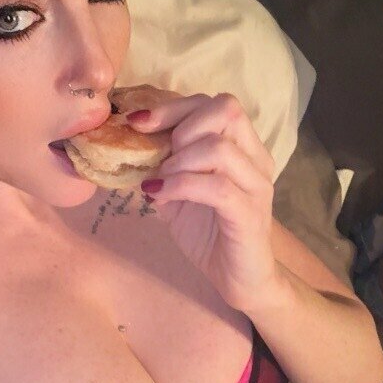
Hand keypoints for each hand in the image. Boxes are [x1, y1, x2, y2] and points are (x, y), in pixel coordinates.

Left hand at [128, 91, 278, 311]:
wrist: (238, 279)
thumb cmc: (209, 233)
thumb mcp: (177, 192)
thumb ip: (162, 165)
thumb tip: (126, 144)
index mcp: (243, 147)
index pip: (214, 103)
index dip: (173, 107)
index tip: (137, 123)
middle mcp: (256, 159)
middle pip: (226, 110)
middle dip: (181, 126)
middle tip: (159, 156)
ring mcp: (256, 186)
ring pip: (219, 148)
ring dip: (179, 160)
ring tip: (159, 180)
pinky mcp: (249, 215)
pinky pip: (217, 188)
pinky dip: (180, 186)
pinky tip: (159, 196)